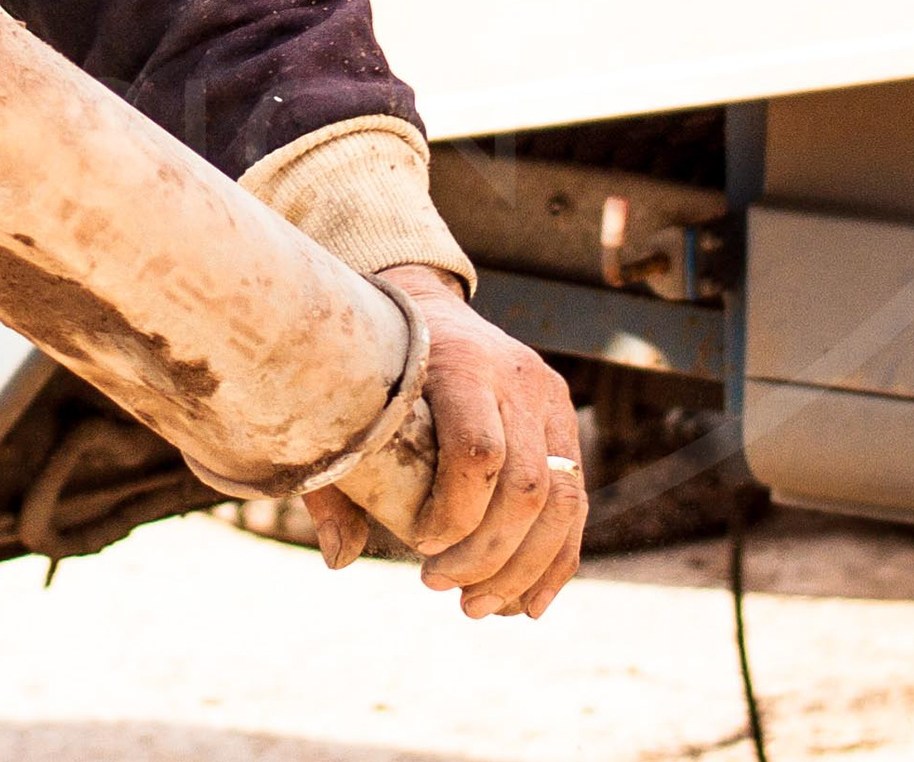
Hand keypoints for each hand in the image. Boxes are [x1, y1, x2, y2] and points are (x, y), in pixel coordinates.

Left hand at [307, 268, 584, 619]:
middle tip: (441, 588)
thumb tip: (340, 558)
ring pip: (564, 501)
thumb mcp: (345, 409)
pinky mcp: (563, 421)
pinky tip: (529, 604)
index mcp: (460, 362)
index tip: (420, 548)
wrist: (425, 305)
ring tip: (477, 607)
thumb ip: (336, 479)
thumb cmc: (373, 367)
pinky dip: (556, 560)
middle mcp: (517, 377)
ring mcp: (549, 399)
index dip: (455, 514)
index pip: (478, 451)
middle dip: (488, 555)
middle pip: (527, 486)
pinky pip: (576, 501)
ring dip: (523, 570)